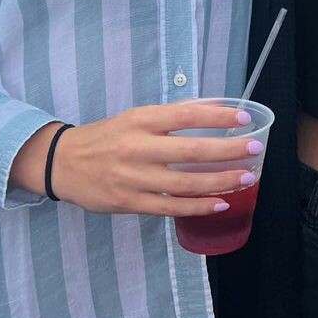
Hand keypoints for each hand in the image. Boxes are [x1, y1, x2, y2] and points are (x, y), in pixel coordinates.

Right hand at [12, 103, 262, 217]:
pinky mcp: (129, 203)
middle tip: (255, 150)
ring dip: (220, 182)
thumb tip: (211, 110)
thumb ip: (168, 117)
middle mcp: (138, 148)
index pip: (186, 115)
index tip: (243, 117)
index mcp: (141, 120)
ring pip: (185, 184)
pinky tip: (220, 203)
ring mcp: (133, 178)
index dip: (217, 116)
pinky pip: (171, 207)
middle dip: (228, 152)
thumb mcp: (133, 117)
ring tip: (246, 177)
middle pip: (192, 152)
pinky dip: (198, 207)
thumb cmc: (106, 137)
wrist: (62, 164)